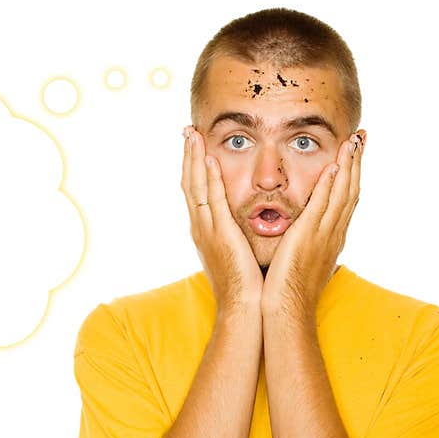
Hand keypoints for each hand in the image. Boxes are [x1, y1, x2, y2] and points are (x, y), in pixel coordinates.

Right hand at [181, 125, 262, 313]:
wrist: (244, 307)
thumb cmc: (246, 284)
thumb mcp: (239, 252)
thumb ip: (239, 234)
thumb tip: (250, 223)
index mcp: (206, 231)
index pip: (197, 191)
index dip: (195, 167)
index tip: (196, 145)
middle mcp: (201, 227)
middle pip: (189, 183)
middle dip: (189, 156)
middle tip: (188, 130)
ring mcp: (206, 230)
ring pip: (195, 186)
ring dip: (194, 159)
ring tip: (193, 135)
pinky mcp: (219, 234)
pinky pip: (211, 200)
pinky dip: (208, 178)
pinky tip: (209, 159)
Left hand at [260, 130, 365, 319]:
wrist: (286, 311)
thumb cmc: (288, 291)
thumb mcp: (302, 262)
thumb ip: (307, 245)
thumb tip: (307, 240)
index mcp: (330, 238)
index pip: (345, 199)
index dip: (351, 175)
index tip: (354, 153)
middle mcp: (333, 233)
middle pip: (350, 190)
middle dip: (356, 162)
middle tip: (362, 136)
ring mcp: (324, 235)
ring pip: (342, 193)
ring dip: (348, 165)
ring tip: (352, 141)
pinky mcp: (309, 237)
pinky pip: (323, 206)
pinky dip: (331, 186)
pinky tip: (334, 166)